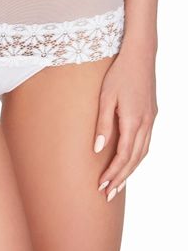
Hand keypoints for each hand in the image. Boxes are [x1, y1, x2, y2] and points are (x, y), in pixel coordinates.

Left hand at [93, 44, 157, 200]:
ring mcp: (151, 119)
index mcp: (133, 120)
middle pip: (135, 159)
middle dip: (121, 178)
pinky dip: (138, 157)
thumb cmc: (118, 73)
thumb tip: (98, 150)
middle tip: (108, 195)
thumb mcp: (105, 97)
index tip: (101, 186)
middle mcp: (146, 123)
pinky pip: (146, 142)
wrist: (140, 55)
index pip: (123, 156)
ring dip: (130, 170)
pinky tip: (130, 161)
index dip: (113, 173)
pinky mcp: (151, 114)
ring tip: (118, 184)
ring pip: (143, 153)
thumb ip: (103, 124)